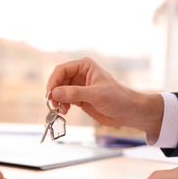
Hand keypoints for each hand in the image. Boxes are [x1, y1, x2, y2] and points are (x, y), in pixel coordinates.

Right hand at [46, 57, 163, 135]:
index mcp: (84, 66)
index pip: (62, 70)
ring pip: (59, 91)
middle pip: (58, 81)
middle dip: (54, 93)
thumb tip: (54, 93)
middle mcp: (79, 74)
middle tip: (54, 105)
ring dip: (57, 101)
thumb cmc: (118, 99)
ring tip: (62, 110)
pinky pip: (63, 99)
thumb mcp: (96, 95)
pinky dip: (61, 105)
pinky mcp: (78, 98)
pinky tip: (65, 111)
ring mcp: (78, 86)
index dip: (53, 81)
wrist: (127, 112)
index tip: (50, 94)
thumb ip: (75, 93)